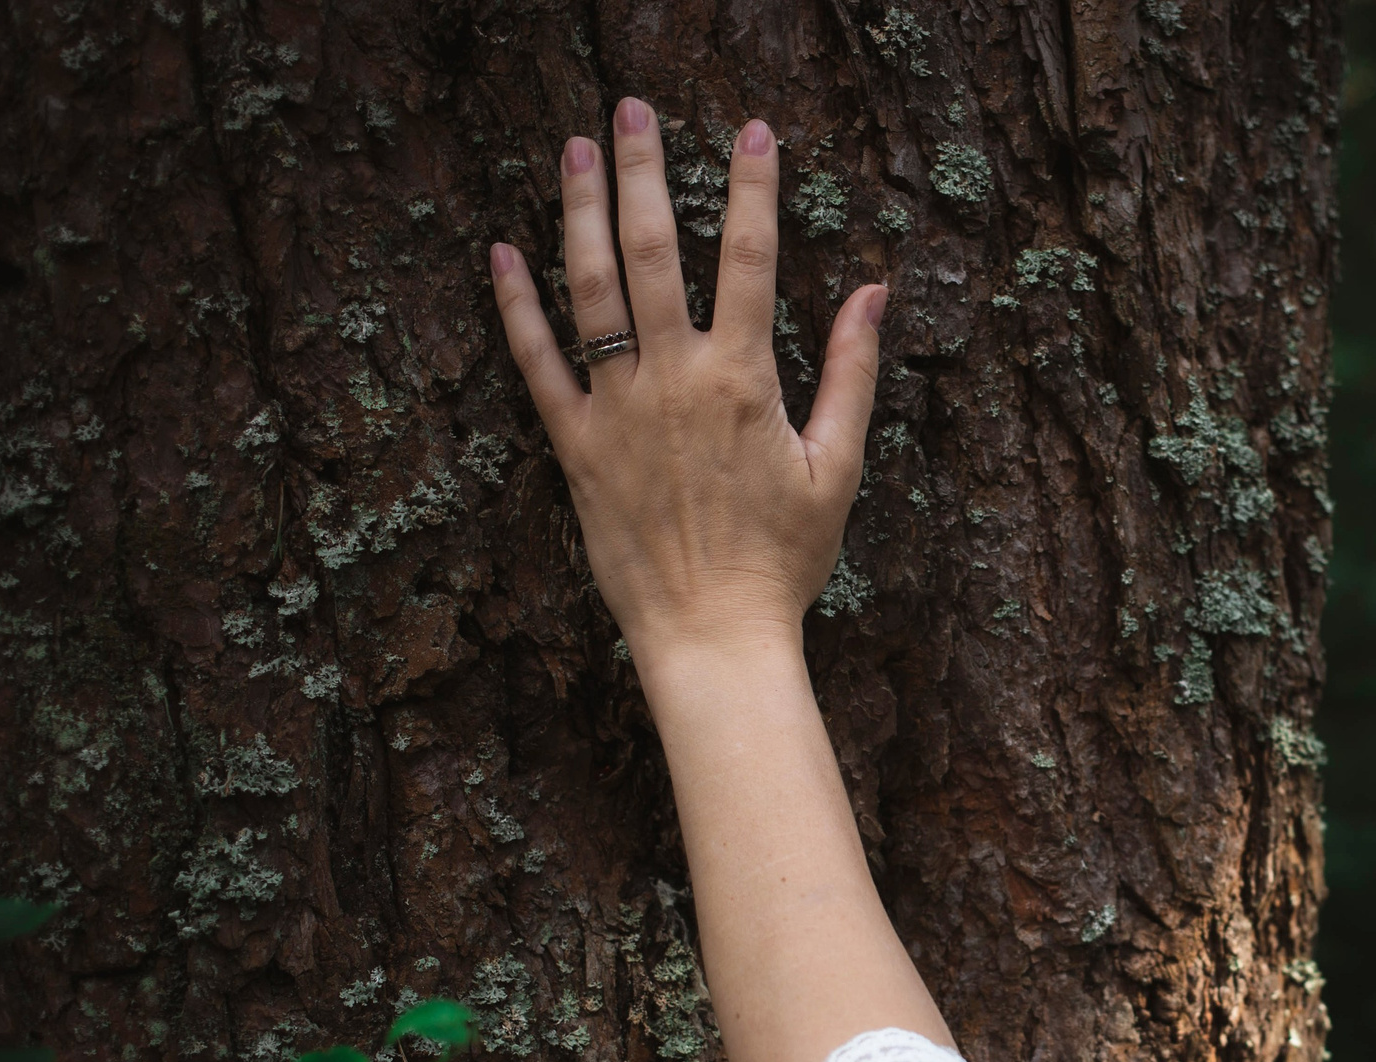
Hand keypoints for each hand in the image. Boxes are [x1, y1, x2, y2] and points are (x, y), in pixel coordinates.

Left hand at [487, 97, 883, 663]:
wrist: (713, 635)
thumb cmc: (785, 560)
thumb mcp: (838, 467)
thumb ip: (853, 373)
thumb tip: (873, 294)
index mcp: (745, 380)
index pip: (751, 258)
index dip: (754, 188)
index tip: (753, 132)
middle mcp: (675, 380)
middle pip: (655, 252)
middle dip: (643, 173)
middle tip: (630, 112)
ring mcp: (617, 409)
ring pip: (590, 290)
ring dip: (578, 213)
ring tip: (572, 151)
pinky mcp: (573, 446)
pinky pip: (537, 362)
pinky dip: (516, 306)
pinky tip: (502, 254)